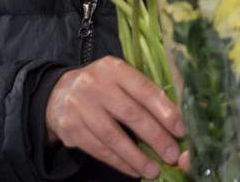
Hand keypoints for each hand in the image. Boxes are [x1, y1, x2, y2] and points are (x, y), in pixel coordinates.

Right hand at [45, 56, 185, 178]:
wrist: (58, 94)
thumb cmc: (102, 87)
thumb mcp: (120, 79)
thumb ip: (143, 93)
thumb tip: (176, 120)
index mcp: (114, 68)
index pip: (144, 89)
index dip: (165, 111)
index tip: (181, 130)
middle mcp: (95, 84)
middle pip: (131, 114)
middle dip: (155, 137)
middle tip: (171, 155)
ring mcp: (80, 106)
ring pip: (113, 136)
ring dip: (136, 156)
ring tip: (153, 170)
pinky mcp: (70, 128)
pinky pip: (99, 149)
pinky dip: (119, 162)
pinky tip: (133, 170)